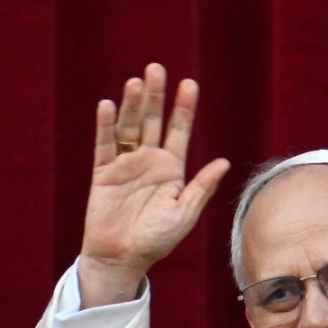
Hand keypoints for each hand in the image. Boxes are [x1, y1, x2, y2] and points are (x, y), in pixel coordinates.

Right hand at [77, 62, 229, 306]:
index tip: (189, 84)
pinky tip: (108, 106)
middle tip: (157, 69)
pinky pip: (105, 144)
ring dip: (133, 105)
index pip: (179, 131)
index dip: (183, 108)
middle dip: (156, 96)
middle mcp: (149, 161)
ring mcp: (125, 164)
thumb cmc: (157, 240)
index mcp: (172, 169)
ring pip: (130, 127)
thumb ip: (201, 187)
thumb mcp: (185, 214)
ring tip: (137, 82)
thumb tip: (223, 162)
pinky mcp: (103, 172)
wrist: (123, 258)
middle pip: (153, 121)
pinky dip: (106, 125)